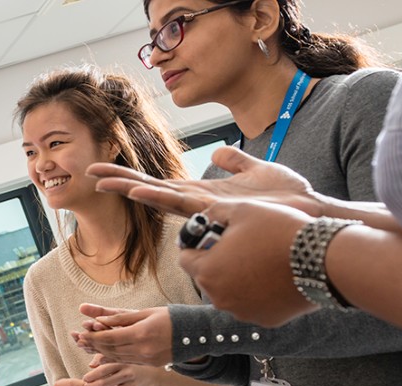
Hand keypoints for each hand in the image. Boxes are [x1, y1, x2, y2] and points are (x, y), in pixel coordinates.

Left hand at [76, 305, 173, 366]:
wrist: (196, 333)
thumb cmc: (171, 317)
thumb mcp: (146, 313)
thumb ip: (122, 318)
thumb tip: (101, 320)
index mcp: (140, 333)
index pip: (110, 337)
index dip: (93, 336)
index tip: (82, 333)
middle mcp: (143, 349)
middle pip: (111, 348)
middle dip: (94, 344)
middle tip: (81, 340)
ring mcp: (147, 359)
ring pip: (118, 357)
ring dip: (102, 352)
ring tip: (90, 346)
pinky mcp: (151, 363)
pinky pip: (128, 361)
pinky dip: (115, 357)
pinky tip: (106, 353)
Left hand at [82, 362, 164, 385]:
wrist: (154, 377)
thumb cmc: (132, 366)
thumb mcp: (121, 359)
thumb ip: (105, 360)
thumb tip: (91, 365)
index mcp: (123, 363)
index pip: (104, 369)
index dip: (92, 375)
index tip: (85, 378)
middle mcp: (128, 374)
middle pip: (105, 383)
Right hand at [86, 146, 324, 216]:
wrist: (310, 215)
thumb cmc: (289, 198)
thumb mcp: (258, 170)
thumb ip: (236, 161)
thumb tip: (219, 153)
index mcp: (204, 195)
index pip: (161, 186)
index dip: (135, 179)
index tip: (110, 171)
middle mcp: (199, 205)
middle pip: (150, 191)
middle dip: (120, 181)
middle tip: (90, 172)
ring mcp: (205, 208)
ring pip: (158, 196)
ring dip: (130, 187)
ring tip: (103, 180)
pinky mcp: (216, 208)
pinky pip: (181, 202)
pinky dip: (158, 196)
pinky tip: (139, 190)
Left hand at [181, 200, 318, 326]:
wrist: (324, 260)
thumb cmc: (279, 231)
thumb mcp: (240, 209)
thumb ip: (212, 213)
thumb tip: (201, 219)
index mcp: (206, 271)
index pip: (185, 257)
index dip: (196, 243)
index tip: (212, 236)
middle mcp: (219, 298)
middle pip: (207, 276)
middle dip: (217, 261)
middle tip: (240, 245)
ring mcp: (243, 312)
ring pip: (230, 291)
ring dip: (237, 277)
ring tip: (260, 258)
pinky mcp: (265, 320)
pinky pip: (253, 304)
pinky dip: (258, 292)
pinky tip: (275, 275)